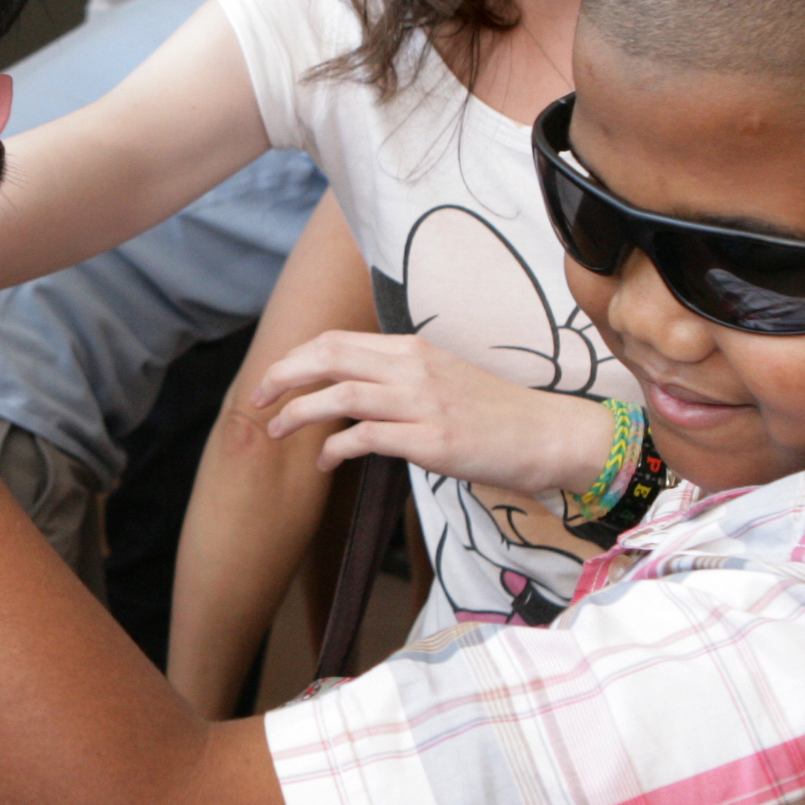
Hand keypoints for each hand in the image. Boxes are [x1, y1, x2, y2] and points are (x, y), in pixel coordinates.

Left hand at [252, 330, 615, 494]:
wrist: (547, 435)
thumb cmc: (493, 413)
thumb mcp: (442, 379)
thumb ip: (397, 377)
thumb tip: (349, 390)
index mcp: (413, 349)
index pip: (338, 340)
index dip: (296, 357)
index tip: (273, 379)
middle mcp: (414, 368)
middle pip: (329, 357)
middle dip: (282, 376)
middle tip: (256, 401)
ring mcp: (423, 404)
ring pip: (340, 395)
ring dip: (298, 414)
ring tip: (277, 432)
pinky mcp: (431, 442)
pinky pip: (365, 438)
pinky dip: (334, 449)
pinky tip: (325, 464)